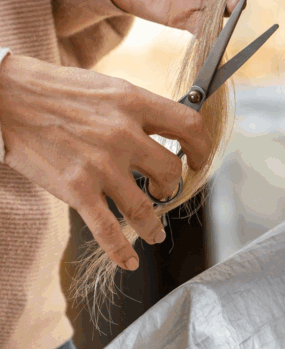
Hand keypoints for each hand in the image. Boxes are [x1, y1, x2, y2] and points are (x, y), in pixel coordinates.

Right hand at [0, 55, 212, 270]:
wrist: (6, 98)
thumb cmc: (58, 91)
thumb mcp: (109, 87)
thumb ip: (140, 110)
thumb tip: (169, 129)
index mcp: (134, 103)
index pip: (189, 125)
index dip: (202, 146)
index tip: (199, 158)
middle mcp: (123, 133)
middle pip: (171, 170)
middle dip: (173, 186)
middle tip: (165, 190)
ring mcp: (100, 164)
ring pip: (144, 206)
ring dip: (154, 224)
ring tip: (155, 232)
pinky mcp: (76, 188)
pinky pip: (107, 229)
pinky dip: (121, 250)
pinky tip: (129, 261)